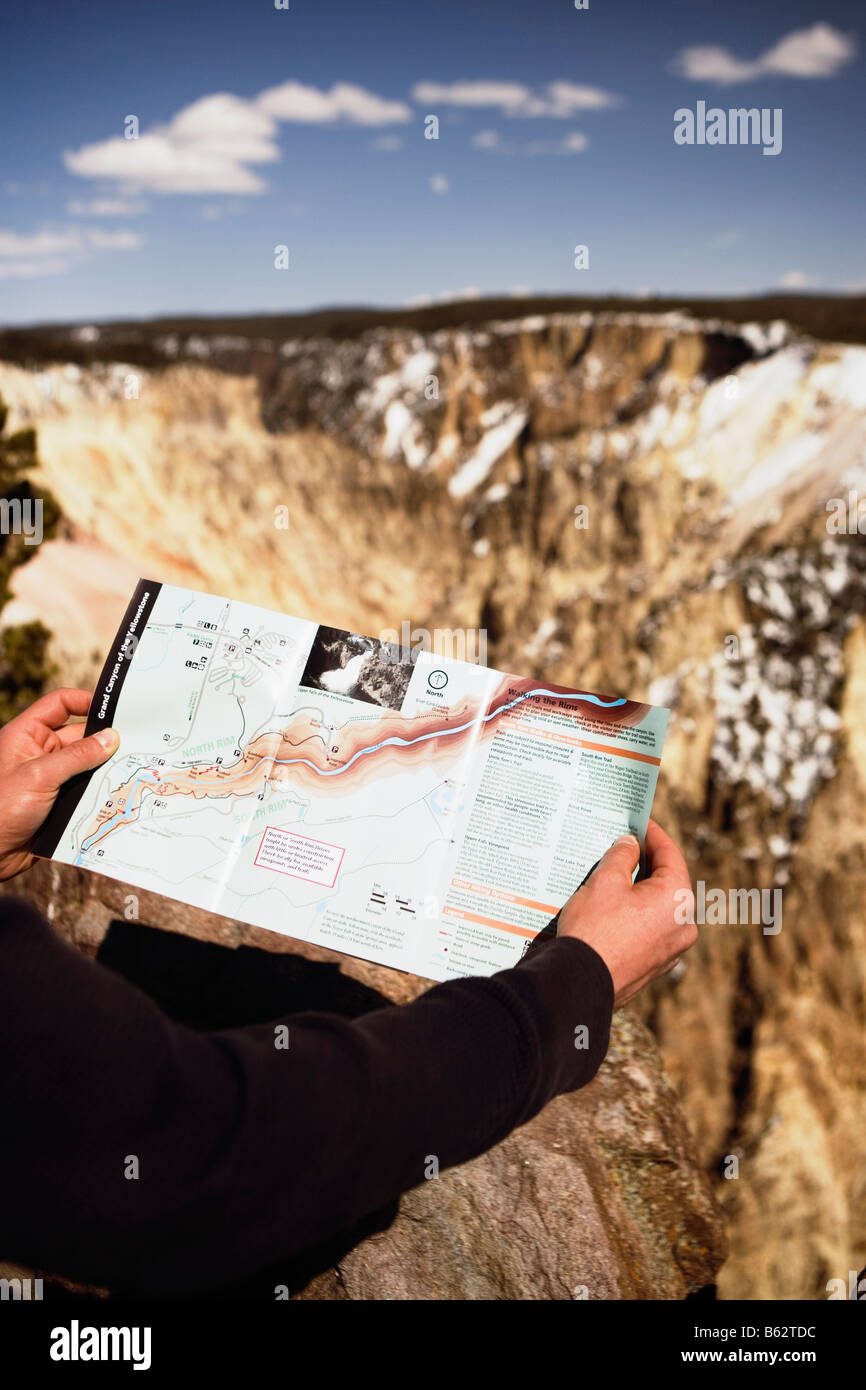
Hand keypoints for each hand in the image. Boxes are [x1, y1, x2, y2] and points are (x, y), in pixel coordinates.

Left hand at [0, 689, 118, 880]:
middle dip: (105, 741)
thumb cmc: (1, 808)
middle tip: (138, 743)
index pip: (60, 704)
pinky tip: (121, 794)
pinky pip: (86, 791)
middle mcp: (40, 753)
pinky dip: (102, 792)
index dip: (86, 701)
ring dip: (106, 770)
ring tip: (135, 770)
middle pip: (80, 736)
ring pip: (88, 766)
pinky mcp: (59, 802)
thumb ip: (77, 756)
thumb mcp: (40, 776)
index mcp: (28, 735)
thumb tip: (111, 737)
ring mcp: (51, 778)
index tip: (116, 709)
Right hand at [557, 819, 695, 1006]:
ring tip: (611, 876)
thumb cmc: (594, 930)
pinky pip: (647, 932)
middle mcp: (683, 925)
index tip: (640, 822)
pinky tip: (610, 910)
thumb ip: (621, 856)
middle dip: (644, 864)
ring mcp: (671, 950)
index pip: (670, 855)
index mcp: (678, 899)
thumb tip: (630, 844)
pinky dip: (633, 917)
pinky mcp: (654, 968)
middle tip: (623, 846)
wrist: (579, 985)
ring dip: (637, 892)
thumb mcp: (605, 881)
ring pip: (656, 909)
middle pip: (666, 883)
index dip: (653, 835)